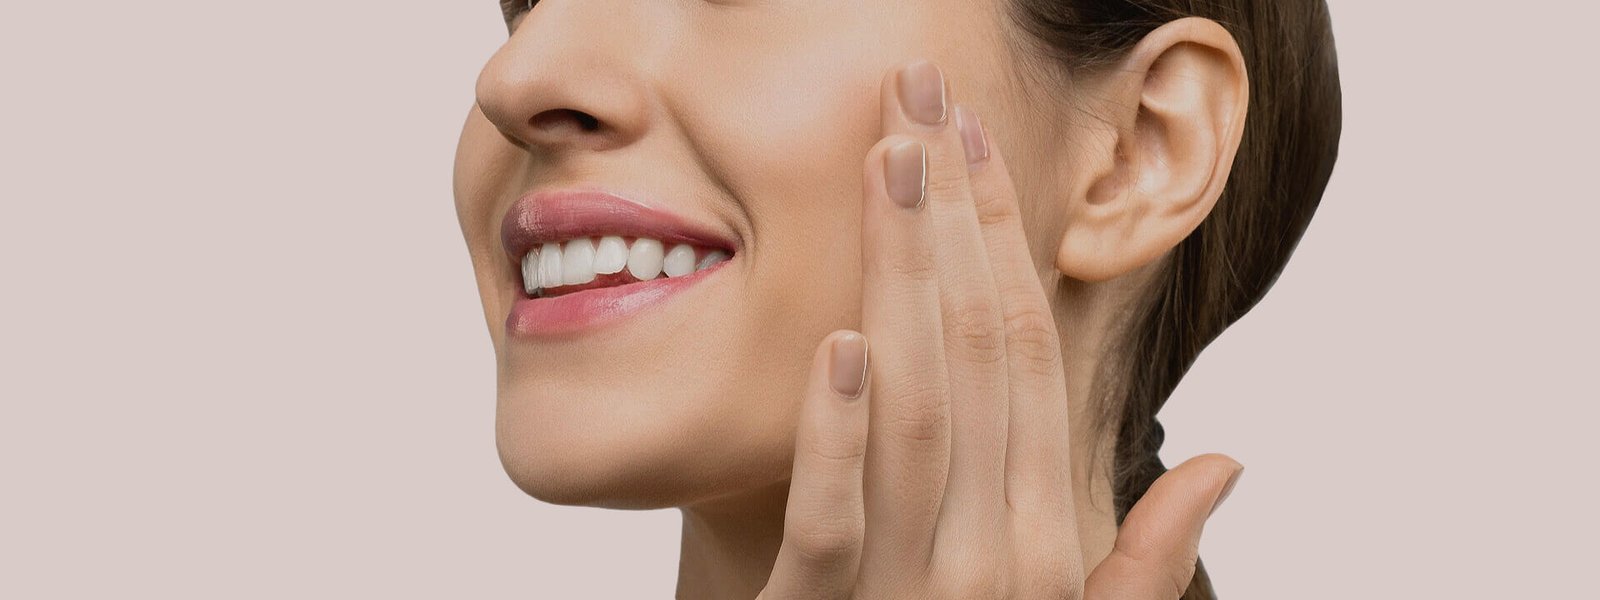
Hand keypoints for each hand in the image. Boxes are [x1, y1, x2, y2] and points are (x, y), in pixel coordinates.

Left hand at [758, 60, 1244, 598]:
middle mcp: (1000, 555)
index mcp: (1051, 539)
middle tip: (919, 101)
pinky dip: (836, 434)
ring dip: (902, 282)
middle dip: (952, 222)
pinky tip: (837, 340)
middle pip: (979, 359)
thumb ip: (1145, 558)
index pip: (1031, 362)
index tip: (971, 146)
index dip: (1002, 245)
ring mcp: (916, 592)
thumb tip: (1228, 464)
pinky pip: (835, 524)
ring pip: (917, 412)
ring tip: (885, 168)